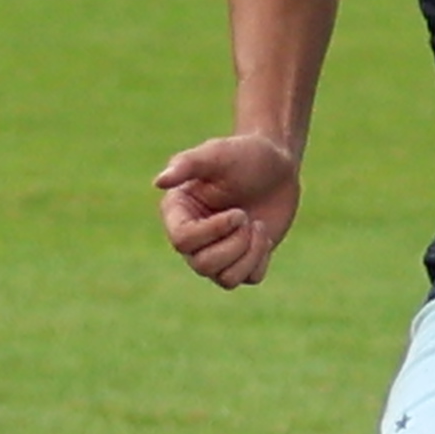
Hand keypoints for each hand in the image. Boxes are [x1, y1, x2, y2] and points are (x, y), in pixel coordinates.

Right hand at [154, 131, 300, 287]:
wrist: (276, 164)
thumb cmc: (243, 154)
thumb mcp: (216, 154)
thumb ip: (186, 164)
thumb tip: (158, 182)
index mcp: (178, 212)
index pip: (182, 241)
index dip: (213, 231)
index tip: (238, 212)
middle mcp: (193, 237)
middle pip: (203, 266)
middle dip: (234, 244)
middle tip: (247, 217)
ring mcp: (217, 251)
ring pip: (226, 279)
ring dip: (249, 253)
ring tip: (257, 226)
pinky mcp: (242, 260)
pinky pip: (248, 279)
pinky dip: (261, 259)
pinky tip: (263, 234)